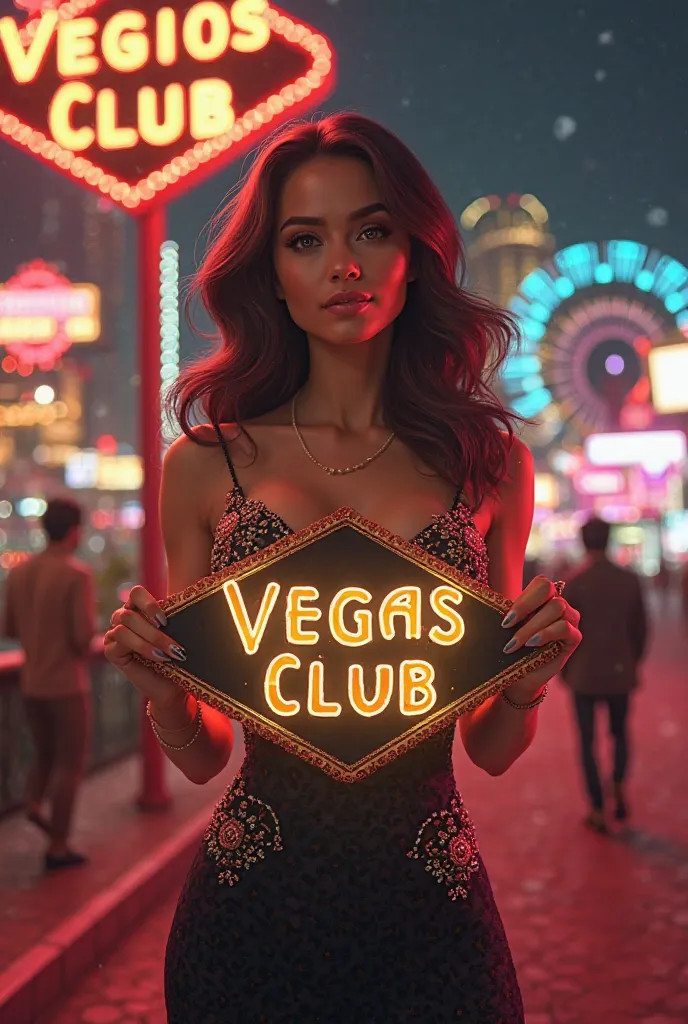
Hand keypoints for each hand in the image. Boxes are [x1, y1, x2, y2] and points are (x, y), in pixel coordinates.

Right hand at [104, 585, 187, 709]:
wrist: (172, 685)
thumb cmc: (176, 656)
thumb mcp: (176, 632)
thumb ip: (173, 616)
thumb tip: (188, 604)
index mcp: (139, 608)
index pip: (136, 593)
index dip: (149, 604)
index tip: (165, 621)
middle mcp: (123, 618)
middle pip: (130, 613)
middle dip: (155, 632)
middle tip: (175, 646)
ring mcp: (114, 634)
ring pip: (124, 626)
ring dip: (150, 640)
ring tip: (168, 654)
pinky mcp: (111, 651)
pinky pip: (120, 642)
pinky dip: (142, 648)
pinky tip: (157, 658)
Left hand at [501, 575, 581, 699]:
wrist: (522, 676)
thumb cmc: (513, 648)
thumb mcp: (507, 628)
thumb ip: (505, 612)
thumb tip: (484, 599)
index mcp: (542, 597)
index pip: (541, 583)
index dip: (524, 599)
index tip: (506, 621)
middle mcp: (558, 604)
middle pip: (549, 590)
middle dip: (525, 607)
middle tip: (507, 626)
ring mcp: (569, 618)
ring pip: (556, 608)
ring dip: (532, 626)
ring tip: (517, 643)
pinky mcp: (575, 636)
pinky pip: (564, 627)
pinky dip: (546, 634)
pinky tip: (532, 644)